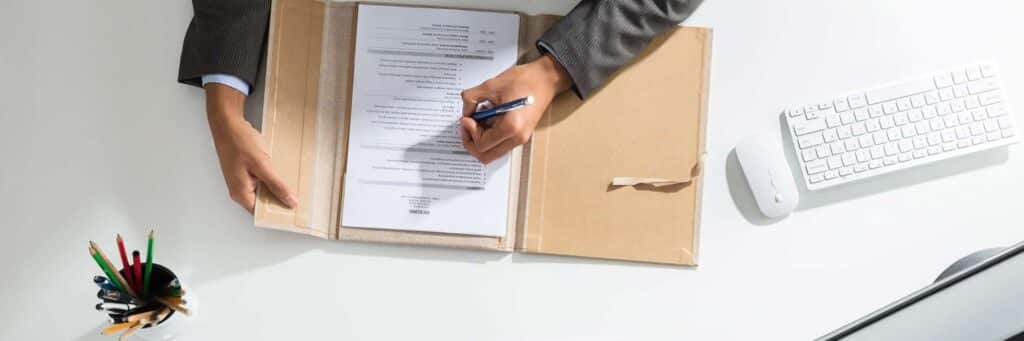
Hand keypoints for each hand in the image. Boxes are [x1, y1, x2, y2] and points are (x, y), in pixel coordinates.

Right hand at [205, 84, 297, 213]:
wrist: (227, 123)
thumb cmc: (240, 142)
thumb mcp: (262, 164)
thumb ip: (276, 184)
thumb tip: (290, 201)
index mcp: (240, 193)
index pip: (261, 212)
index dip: (277, 213)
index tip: (294, 211)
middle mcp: (239, 190)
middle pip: (262, 202)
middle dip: (279, 200)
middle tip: (299, 198)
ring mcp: (241, 180)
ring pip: (263, 191)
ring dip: (276, 188)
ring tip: (294, 186)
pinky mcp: (245, 172)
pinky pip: (261, 181)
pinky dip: (271, 178)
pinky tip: (282, 173)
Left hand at [460, 54, 571, 163]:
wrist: (546, 78)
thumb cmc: (526, 80)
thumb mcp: (491, 85)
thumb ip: (471, 99)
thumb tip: (466, 110)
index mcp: (511, 128)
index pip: (482, 144)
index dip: (469, 131)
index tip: (467, 117)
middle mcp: (517, 137)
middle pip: (486, 156)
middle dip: (471, 142)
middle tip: (467, 125)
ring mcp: (520, 138)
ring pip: (492, 152)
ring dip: (480, 140)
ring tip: (478, 120)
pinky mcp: (520, 134)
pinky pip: (499, 143)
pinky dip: (489, 136)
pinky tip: (487, 119)